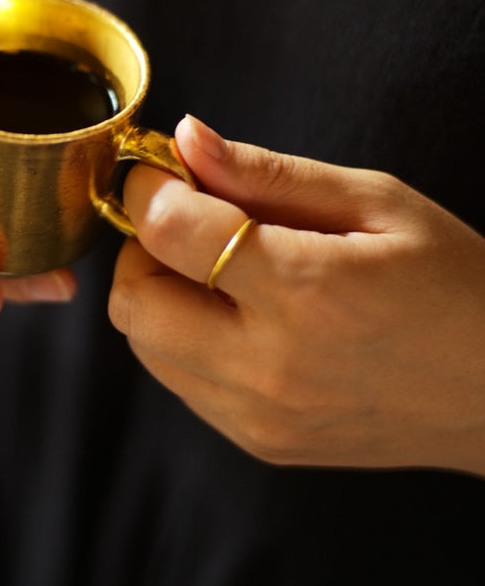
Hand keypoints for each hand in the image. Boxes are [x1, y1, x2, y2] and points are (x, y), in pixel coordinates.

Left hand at [108, 115, 484, 473]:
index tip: (164, 169)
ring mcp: (262, 417)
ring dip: (160, 296)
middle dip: (144, 248)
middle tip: (192, 221)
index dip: (150, 188)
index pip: (168, 232)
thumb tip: (187, 139)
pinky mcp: (262, 445)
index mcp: (306, 292)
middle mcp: (271, 366)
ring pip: (146, 348)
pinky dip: (186, 341)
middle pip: (133, 302)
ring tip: (222, 270)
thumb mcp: (378, 203)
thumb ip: (270, 174)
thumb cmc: (458, 284)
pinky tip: (243, 317)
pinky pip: (182, 384)